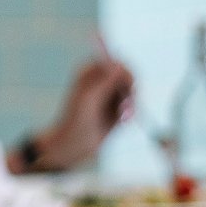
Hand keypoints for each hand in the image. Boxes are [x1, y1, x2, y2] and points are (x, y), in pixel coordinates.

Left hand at [29, 45, 133, 171]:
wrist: (75, 143)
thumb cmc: (76, 120)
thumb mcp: (90, 97)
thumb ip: (105, 80)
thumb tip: (118, 64)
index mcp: (90, 73)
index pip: (116, 63)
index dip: (126, 73)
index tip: (130, 85)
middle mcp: (100, 81)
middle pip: (127, 77)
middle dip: (130, 92)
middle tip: (126, 106)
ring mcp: (108, 94)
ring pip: (131, 92)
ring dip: (131, 104)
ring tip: (123, 117)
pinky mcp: (115, 108)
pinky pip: (131, 105)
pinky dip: (130, 112)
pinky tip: (123, 121)